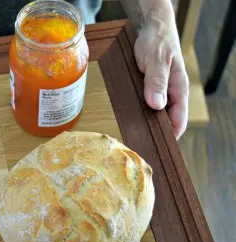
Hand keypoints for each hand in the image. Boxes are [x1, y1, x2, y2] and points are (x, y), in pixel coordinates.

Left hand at [133, 15, 188, 138]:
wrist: (152, 28)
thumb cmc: (157, 42)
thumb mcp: (156, 60)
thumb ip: (156, 81)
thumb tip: (157, 105)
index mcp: (178, 89)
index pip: (179, 121)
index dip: (170, 136)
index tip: (158, 147)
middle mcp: (171, 93)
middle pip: (166, 121)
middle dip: (155, 132)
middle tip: (139, 144)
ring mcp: (161, 92)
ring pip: (155, 114)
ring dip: (145, 122)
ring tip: (132, 134)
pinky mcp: (150, 89)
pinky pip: (146, 105)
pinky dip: (139, 112)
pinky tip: (128, 117)